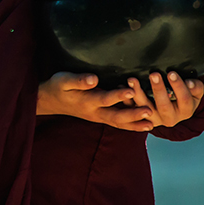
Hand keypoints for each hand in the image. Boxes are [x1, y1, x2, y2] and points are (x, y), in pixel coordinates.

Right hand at [37, 72, 153, 131]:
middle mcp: (94, 112)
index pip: (104, 99)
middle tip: (148, 111)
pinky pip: (118, 124)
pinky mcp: (101, 117)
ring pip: (119, 123)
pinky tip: (144, 125)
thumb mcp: (63, 80)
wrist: (51, 101)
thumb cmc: (58, 87)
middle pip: (115, 116)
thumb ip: (79, 80)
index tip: (130, 90)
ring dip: (135, 124)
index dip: (117, 95)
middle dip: (133, 115)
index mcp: (85, 101)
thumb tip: (94, 79)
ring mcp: (98, 117)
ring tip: (152, 124)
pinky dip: (132, 125)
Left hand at [127, 72, 203, 128]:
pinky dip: (125, 100)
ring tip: (132, 80)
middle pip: (164, 106)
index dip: (178, 86)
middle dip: (158, 89)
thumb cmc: (185, 94)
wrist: (174, 108)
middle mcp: (170, 119)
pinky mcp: (140, 118)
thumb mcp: (195, 91)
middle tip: (153, 74)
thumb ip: (195, 87)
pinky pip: (131, 110)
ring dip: (137, 94)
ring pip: (144, 110)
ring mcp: (154, 120)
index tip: (171, 73)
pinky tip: (121, 87)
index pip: (184, 99)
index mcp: (185, 111)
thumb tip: (190, 82)